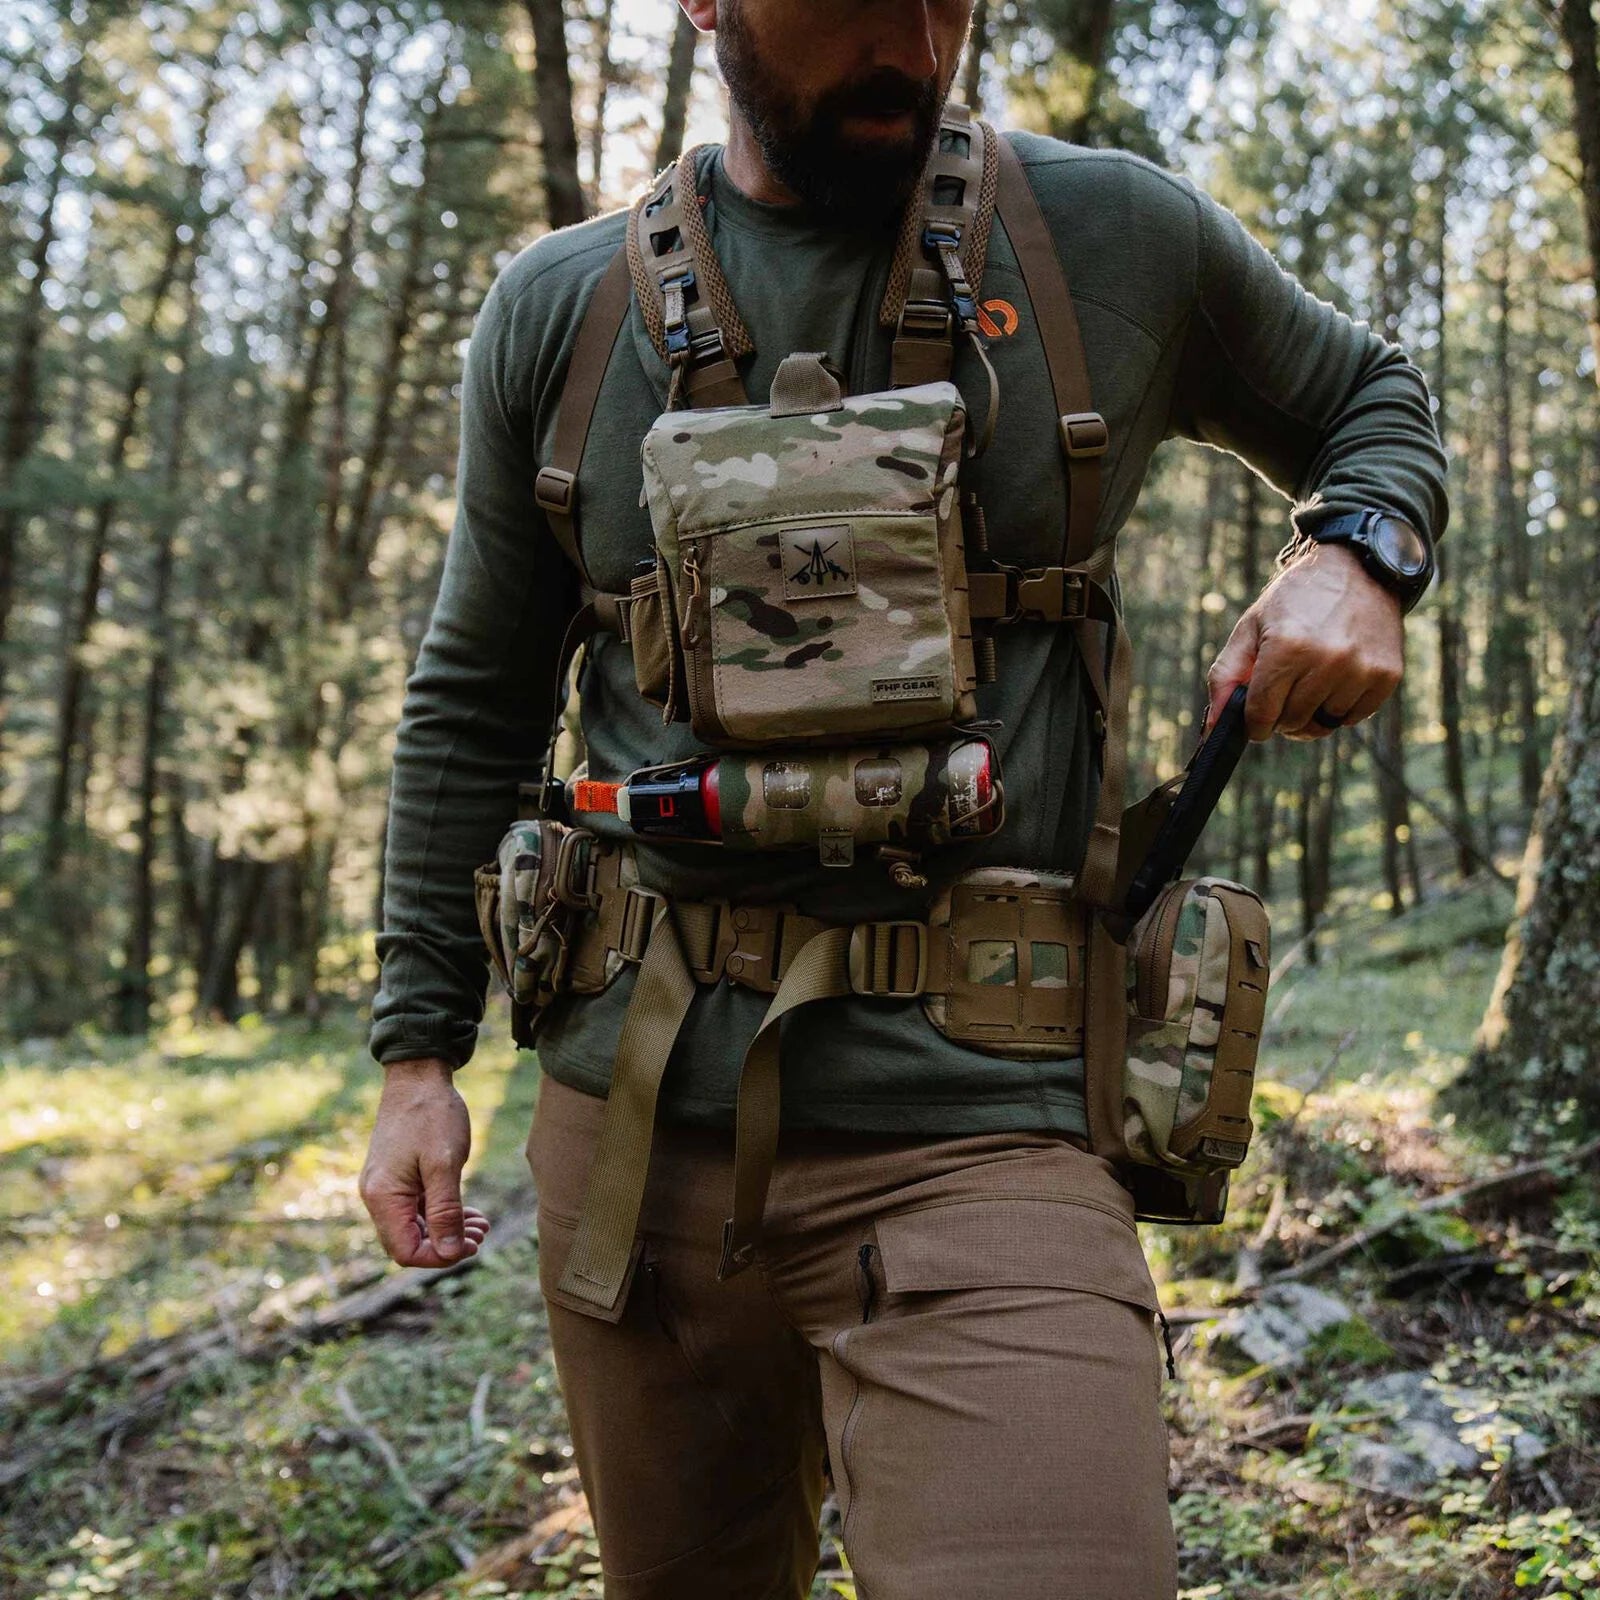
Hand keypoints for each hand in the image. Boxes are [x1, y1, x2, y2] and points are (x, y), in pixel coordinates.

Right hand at [360, 1058, 489, 1266]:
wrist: (418, 1077)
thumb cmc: (431, 1115)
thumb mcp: (444, 1164)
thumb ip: (446, 1211)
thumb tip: (451, 1253)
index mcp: (384, 1197)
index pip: (406, 1251)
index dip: (439, 1257)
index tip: (471, 1246)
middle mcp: (378, 1197)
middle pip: (409, 1242)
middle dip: (447, 1245)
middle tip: (482, 1235)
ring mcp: (387, 1187)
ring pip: (415, 1226)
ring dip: (448, 1231)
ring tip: (481, 1226)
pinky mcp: (398, 1177)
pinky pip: (417, 1208)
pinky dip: (442, 1214)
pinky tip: (469, 1213)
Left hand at [1205, 541, 1403, 741]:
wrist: (1356, 568)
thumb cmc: (1295, 601)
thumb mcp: (1250, 628)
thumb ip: (1225, 676)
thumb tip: (1214, 727)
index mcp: (1287, 647)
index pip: (1261, 714)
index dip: (1253, 723)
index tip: (1255, 718)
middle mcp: (1327, 659)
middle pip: (1292, 722)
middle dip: (1281, 713)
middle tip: (1285, 687)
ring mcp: (1361, 669)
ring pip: (1323, 724)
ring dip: (1313, 709)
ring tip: (1312, 677)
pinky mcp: (1387, 675)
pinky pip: (1354, 718)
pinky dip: (1341, 707)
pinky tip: (1337, 678)